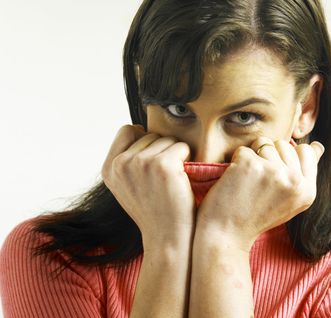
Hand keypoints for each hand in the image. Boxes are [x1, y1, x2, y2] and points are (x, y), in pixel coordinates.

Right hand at [100, 124, 194, 246]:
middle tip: (163, 178)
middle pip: (149, 134)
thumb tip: (137, 128)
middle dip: (161, 150)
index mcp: (109, 168)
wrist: (167, 237)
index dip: (144, 139)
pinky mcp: (163, 164)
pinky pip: (181, 146)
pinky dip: (186, 158)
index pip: (127, 130)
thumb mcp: (127, 185)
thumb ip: (126, 160)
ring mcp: (140, 163)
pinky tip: (180, 179)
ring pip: (166, 139)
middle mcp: (121, 164)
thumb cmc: (153, 210)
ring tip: (171, 180)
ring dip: (174, 155)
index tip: (152, 159)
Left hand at [196, 136, 324, 250]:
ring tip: (248, 181)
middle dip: (268, 155)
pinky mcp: (251, 165)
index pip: (306, 151)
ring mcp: (273, 171)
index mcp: (308, 191)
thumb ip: (303, 174)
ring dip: (252, 157)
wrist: (226, 234)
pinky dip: (236, 162)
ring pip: (264, 143)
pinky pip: (244, 149)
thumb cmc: (256, 216)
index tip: (274, 174)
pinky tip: (236, 181)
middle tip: (258, 182)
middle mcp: (294, 181)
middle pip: (284, 144)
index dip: (287, 156)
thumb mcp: (290, 200)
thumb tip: (317, 145)